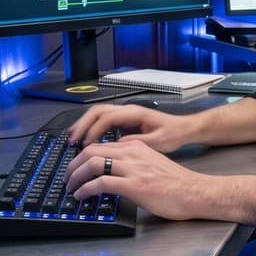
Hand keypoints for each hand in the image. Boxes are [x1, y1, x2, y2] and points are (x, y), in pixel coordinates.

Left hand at [63, 136, 214, 220]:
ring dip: (75, 176)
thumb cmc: (177, 183)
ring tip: (71, 187)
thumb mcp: (152, 165)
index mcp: (136, 147)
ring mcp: (132, 168)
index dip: (82, 155)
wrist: (194, 192)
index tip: (75, 166)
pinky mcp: (133, 185)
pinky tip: (82, 196)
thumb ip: (133, 164)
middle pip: (91, 150)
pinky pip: (101, 183)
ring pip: (92, 163)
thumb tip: (115, 173)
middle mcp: (132, 153)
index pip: (101, 145)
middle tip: (67, 177)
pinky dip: (86, 189)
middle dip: (73, 164)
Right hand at [64, 103, 192, 151]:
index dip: (94, 131)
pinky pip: (102, 120)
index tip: (86, 145)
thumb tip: (117, 146)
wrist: (183, 128)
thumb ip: (138, 143)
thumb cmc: (173, 134)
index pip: (107, 118)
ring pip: (97, 114)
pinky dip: (90, 127)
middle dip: (82, 125)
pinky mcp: (124, 120)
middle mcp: (127, 110)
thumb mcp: (158, 142)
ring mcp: (125, 113)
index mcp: (135, 114)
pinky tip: (85, 139)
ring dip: (83, 125)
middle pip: (97, 111)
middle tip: (71, 140)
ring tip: (72, 139)